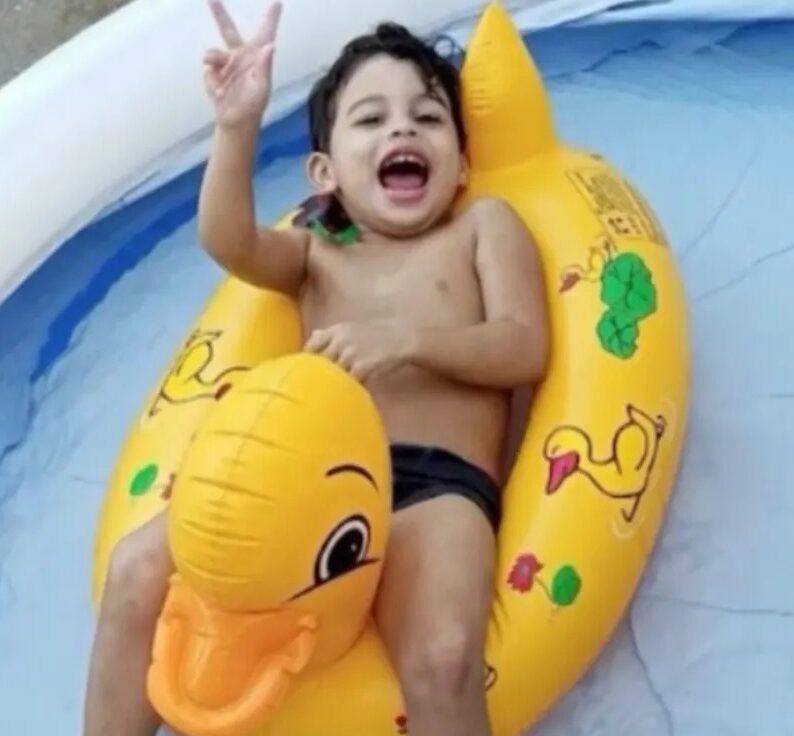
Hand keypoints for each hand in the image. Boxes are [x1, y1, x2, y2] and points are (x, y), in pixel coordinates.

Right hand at [203, 0, 281, 128]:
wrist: (234, 122)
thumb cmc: (253, 106)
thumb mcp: (262, 89)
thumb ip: (264, 66)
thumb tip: (270, 45)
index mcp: (257, 58)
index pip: (265, 34)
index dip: (270, 18)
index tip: (277, 2)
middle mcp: (240, 57)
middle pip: (227, 30)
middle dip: (219, 13)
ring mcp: (225, 64)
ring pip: (212, 51)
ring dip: (212, 58)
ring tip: (218, 78)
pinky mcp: (213, 73)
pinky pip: (207, 67)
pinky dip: (211, 77)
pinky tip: (218, 88)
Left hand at [304, 323, 415, 382]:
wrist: (401, 338)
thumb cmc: (375, 336)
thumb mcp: (351, 329)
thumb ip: (331, 334)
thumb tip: (312, 335)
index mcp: (336, 330)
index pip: (312, 345)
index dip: (307, 359)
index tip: (306, 370)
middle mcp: (341, 340)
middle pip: (319, 361)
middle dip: (317, 374)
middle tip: (313, 386)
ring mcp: (351, 353)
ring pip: (332, 373)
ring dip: (331, 383)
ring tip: (329, 393)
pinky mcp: (362, 366)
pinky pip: (348, 381)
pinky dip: (347, 388)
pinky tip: (348, 392)